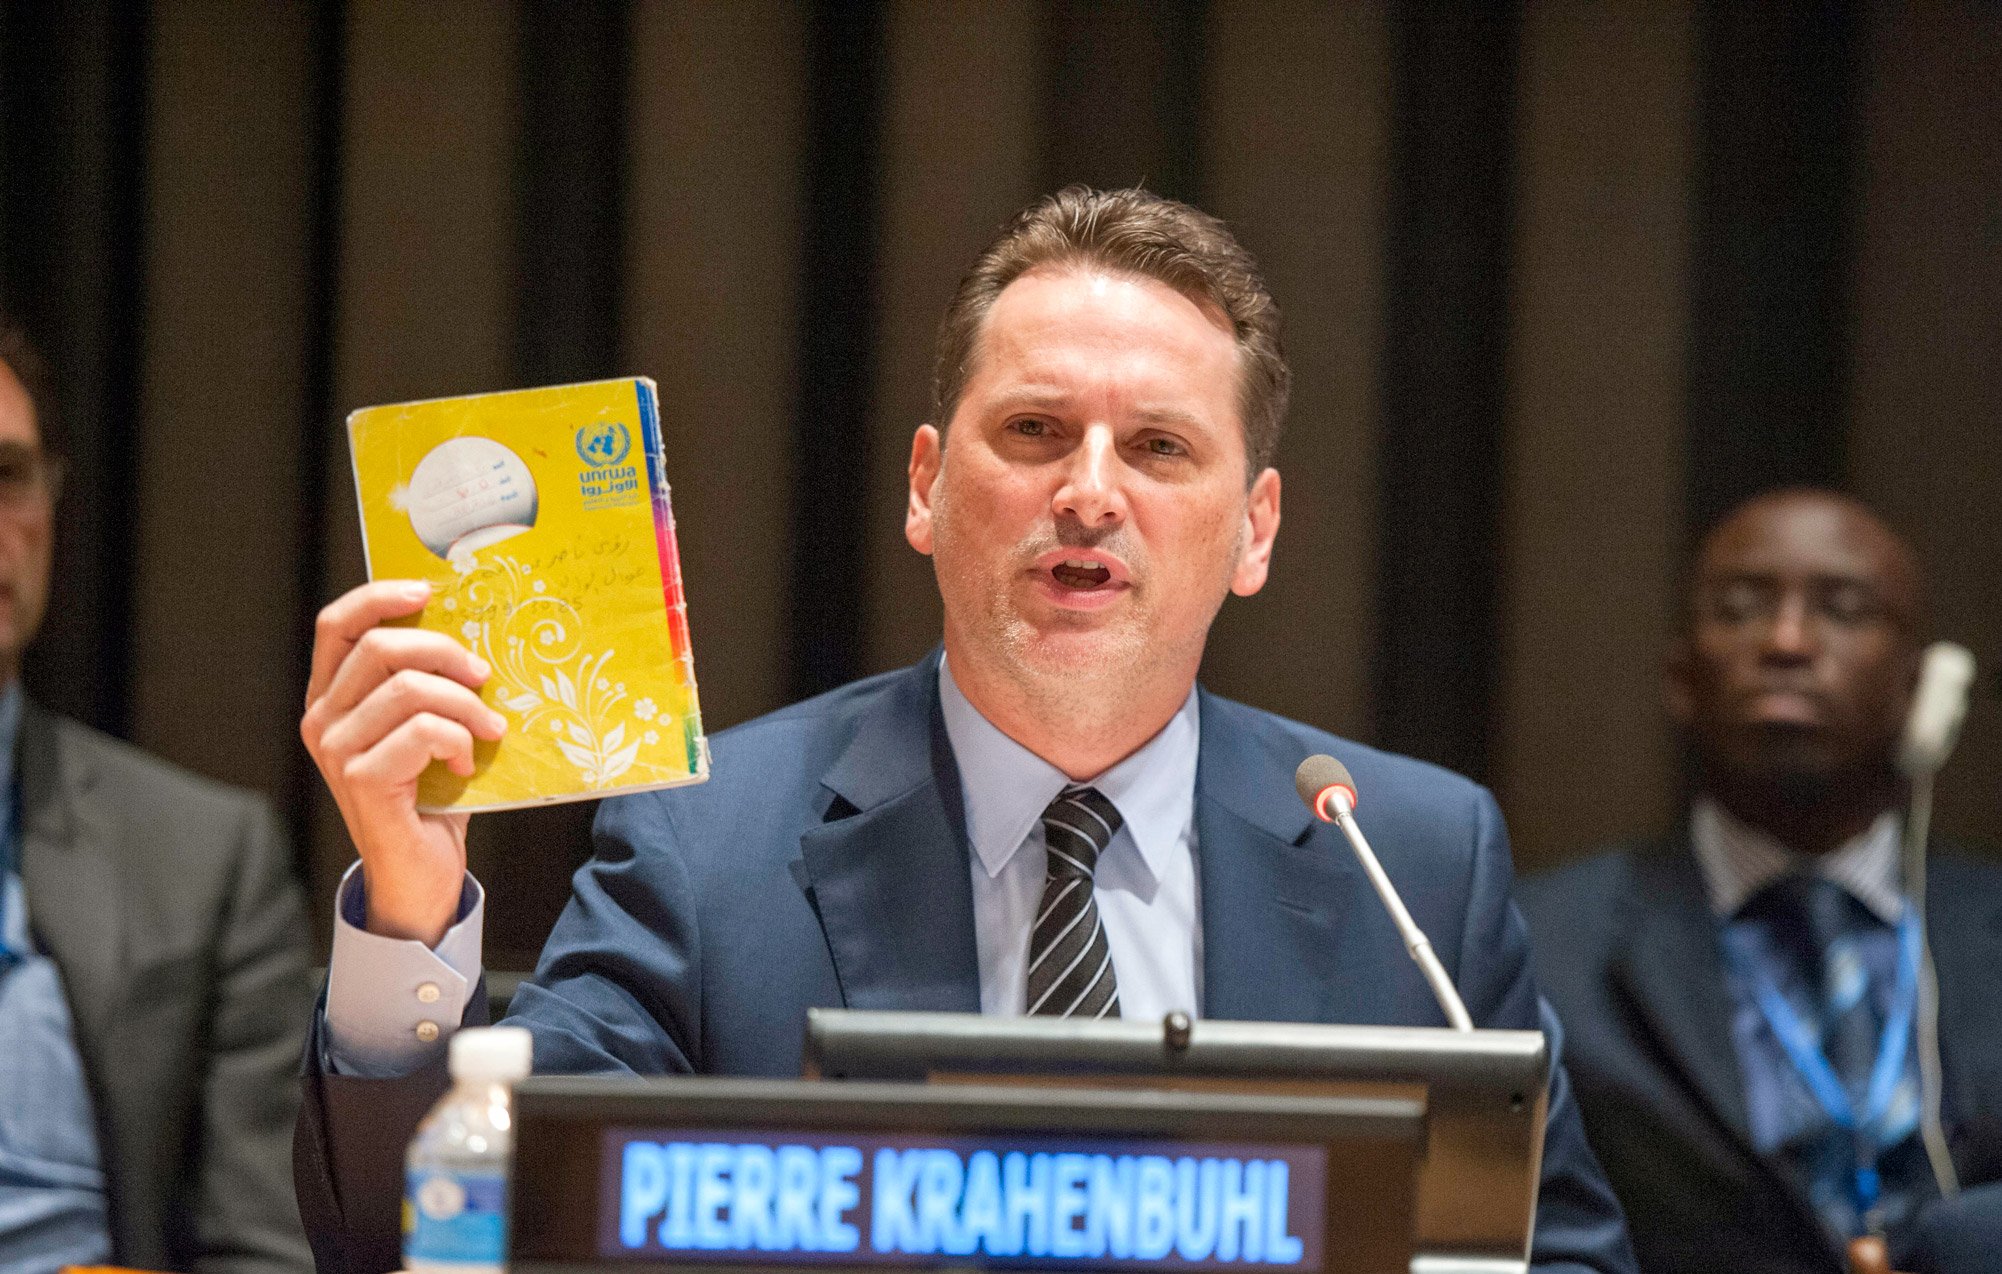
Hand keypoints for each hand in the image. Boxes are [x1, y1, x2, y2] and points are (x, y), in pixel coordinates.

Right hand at [301, 580, 507, 944]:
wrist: (422, 875)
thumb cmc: (431, 796)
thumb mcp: (427, 729)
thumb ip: (428, 683)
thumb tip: (473, 633)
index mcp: (331, 698)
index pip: (336, 624)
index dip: (379, 597)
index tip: (428, 591)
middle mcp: (322, 720)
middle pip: (379, 646)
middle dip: (444, 651)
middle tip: (484, 675)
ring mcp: (337, 751)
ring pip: (409, 690)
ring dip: (465, 705)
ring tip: (490, 729)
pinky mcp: (362, 780)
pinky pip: (423, 731)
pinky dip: (459, 740)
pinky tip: (467, 766)